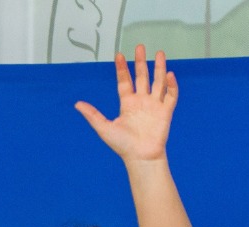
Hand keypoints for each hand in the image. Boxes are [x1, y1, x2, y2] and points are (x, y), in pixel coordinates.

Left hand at [75, 47, 177, 164]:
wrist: (140, 157)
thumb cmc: (122, 146)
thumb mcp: (104, 128)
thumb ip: (92, 114)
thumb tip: (77, 104)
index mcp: (127, 104)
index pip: (124, 82)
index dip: (122, 69)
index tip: (119, 55)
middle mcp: (141, 102)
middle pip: (142, 77)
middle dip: (140, 62)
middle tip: (140, 47)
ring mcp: (154, 106)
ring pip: (158, 82)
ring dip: (159, 68)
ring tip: (160, 53)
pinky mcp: (165, 112)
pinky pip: (170, 96)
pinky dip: (171, 85)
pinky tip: (169, 74)